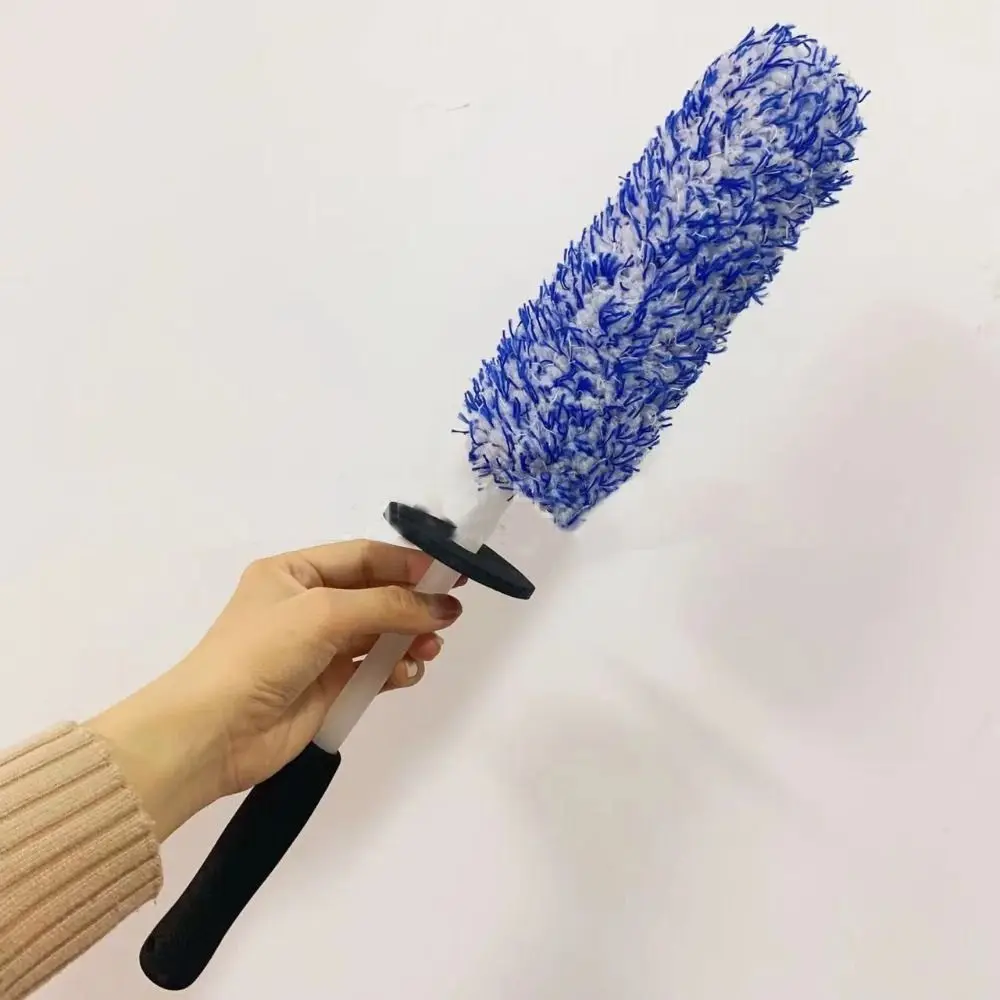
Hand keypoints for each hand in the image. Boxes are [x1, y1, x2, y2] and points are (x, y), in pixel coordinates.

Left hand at [89, 540, 463, 840]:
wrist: (212, 733)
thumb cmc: (261, 654)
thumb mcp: (324, 614)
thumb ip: (388, 605)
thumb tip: (444, 607)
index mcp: (293, 573)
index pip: (363, 557)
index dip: (408, 563)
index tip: (452, 574)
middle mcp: (307, 606)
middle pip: (376, 595)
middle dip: (413, 604)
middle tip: (450, 614)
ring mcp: (317, 649)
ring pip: (379, 635)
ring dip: (408, 638)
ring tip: (431, 648)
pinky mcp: (327, 688)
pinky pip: (372, 671)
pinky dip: (394, 670)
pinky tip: (408, 672)